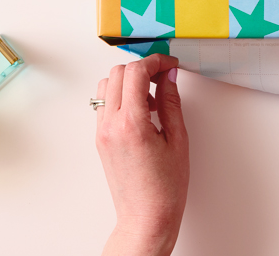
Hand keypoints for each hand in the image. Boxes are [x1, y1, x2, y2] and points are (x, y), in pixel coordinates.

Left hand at [96, 54, 188, 255]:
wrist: (145, 217)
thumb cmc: (165, 188)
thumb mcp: (178, 140)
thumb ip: (171, 102)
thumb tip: (169, 77)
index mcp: (132, 124)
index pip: (136, 72)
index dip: (156, 61)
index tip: (170, 64)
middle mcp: (110, 125)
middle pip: (118, 72)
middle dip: (143, 67)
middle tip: (163, 76)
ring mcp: (101, 131)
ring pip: (107, 84)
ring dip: (129, 81)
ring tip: (151, 98)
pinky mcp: (99, 138)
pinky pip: (105, 103)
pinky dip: (121, 96)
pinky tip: (141, 111)